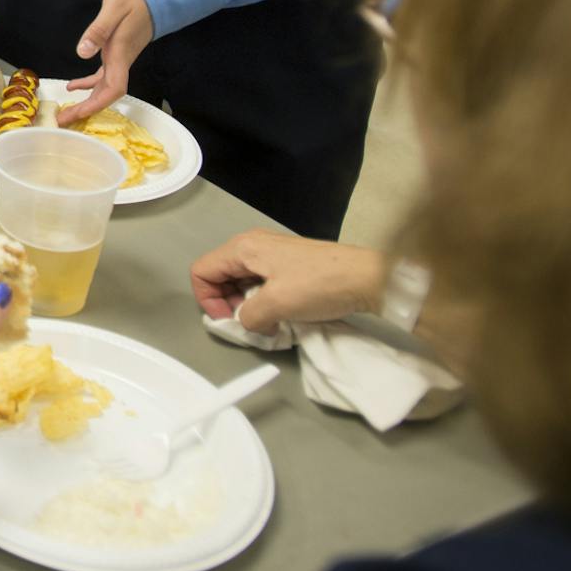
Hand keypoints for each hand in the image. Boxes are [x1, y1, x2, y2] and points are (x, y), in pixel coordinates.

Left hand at [57, 0, 154, 123]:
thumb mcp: (113, 8)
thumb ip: (98, 30)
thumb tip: (82, 52)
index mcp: (120, 53)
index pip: (114, 88)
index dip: (97, 105)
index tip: (79, 115)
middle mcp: (121, 60)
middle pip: (106, 94)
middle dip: (86, 110)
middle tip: (64, 122)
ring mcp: (120, 58)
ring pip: (104, 87)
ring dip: (86, 101)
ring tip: (66, 112)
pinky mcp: (117, 52)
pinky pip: (103, 76)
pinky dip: (88, 84)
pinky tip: (73, 86)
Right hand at [190, 229, 385, 331]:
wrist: (368, 277)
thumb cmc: (320, 286)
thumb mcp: (277, 305)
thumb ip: (248, 316)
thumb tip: (247, 322)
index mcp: (244, 248)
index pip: (202, 271)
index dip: (207, 300)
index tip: (229, 320)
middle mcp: (253, 246)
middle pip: (220, 275)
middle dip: (227, 303)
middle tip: (248, 324)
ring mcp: (273, 254)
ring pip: (241, 281)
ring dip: (247, 305)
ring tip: (266, 322)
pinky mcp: (289, 264)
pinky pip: (261, 283)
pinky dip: (264, 301)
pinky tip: (281, 314)